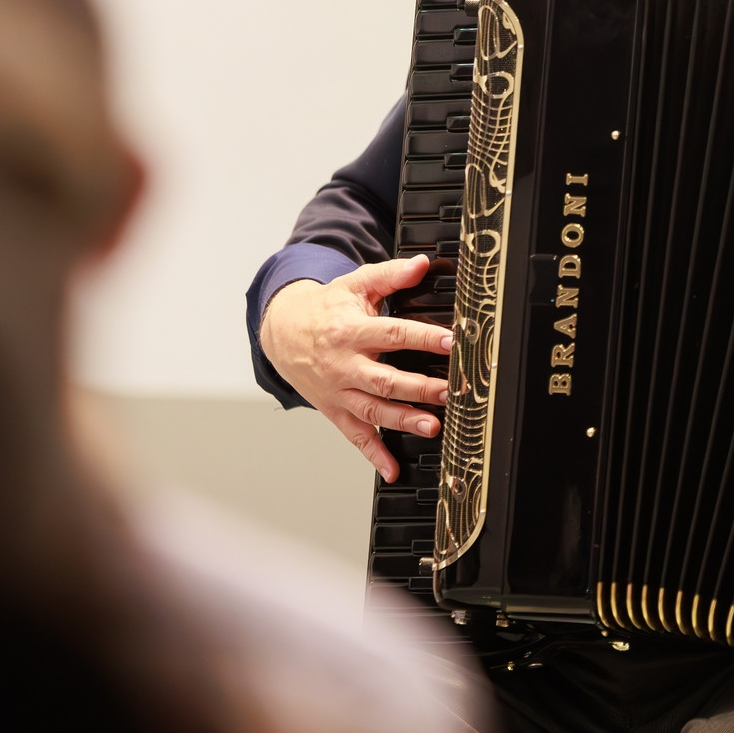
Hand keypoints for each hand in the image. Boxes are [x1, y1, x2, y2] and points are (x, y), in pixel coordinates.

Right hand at [259, 255, 452, 480]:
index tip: (451, 342)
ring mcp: (338, 390)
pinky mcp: (334, 410)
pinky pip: (355, 436)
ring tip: (432, 427)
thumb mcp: (354, 285)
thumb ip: (390, 275)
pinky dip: (374, 454)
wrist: (282, 332)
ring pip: (372, 410)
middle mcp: (344, 364)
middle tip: (448, 392)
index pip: (393, 334)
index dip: (423, 338)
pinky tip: (393, 469)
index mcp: (351, 330)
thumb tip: (421, 264)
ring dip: (402, 421)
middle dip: (419, 387)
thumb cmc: (326, 309)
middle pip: (384, 379)